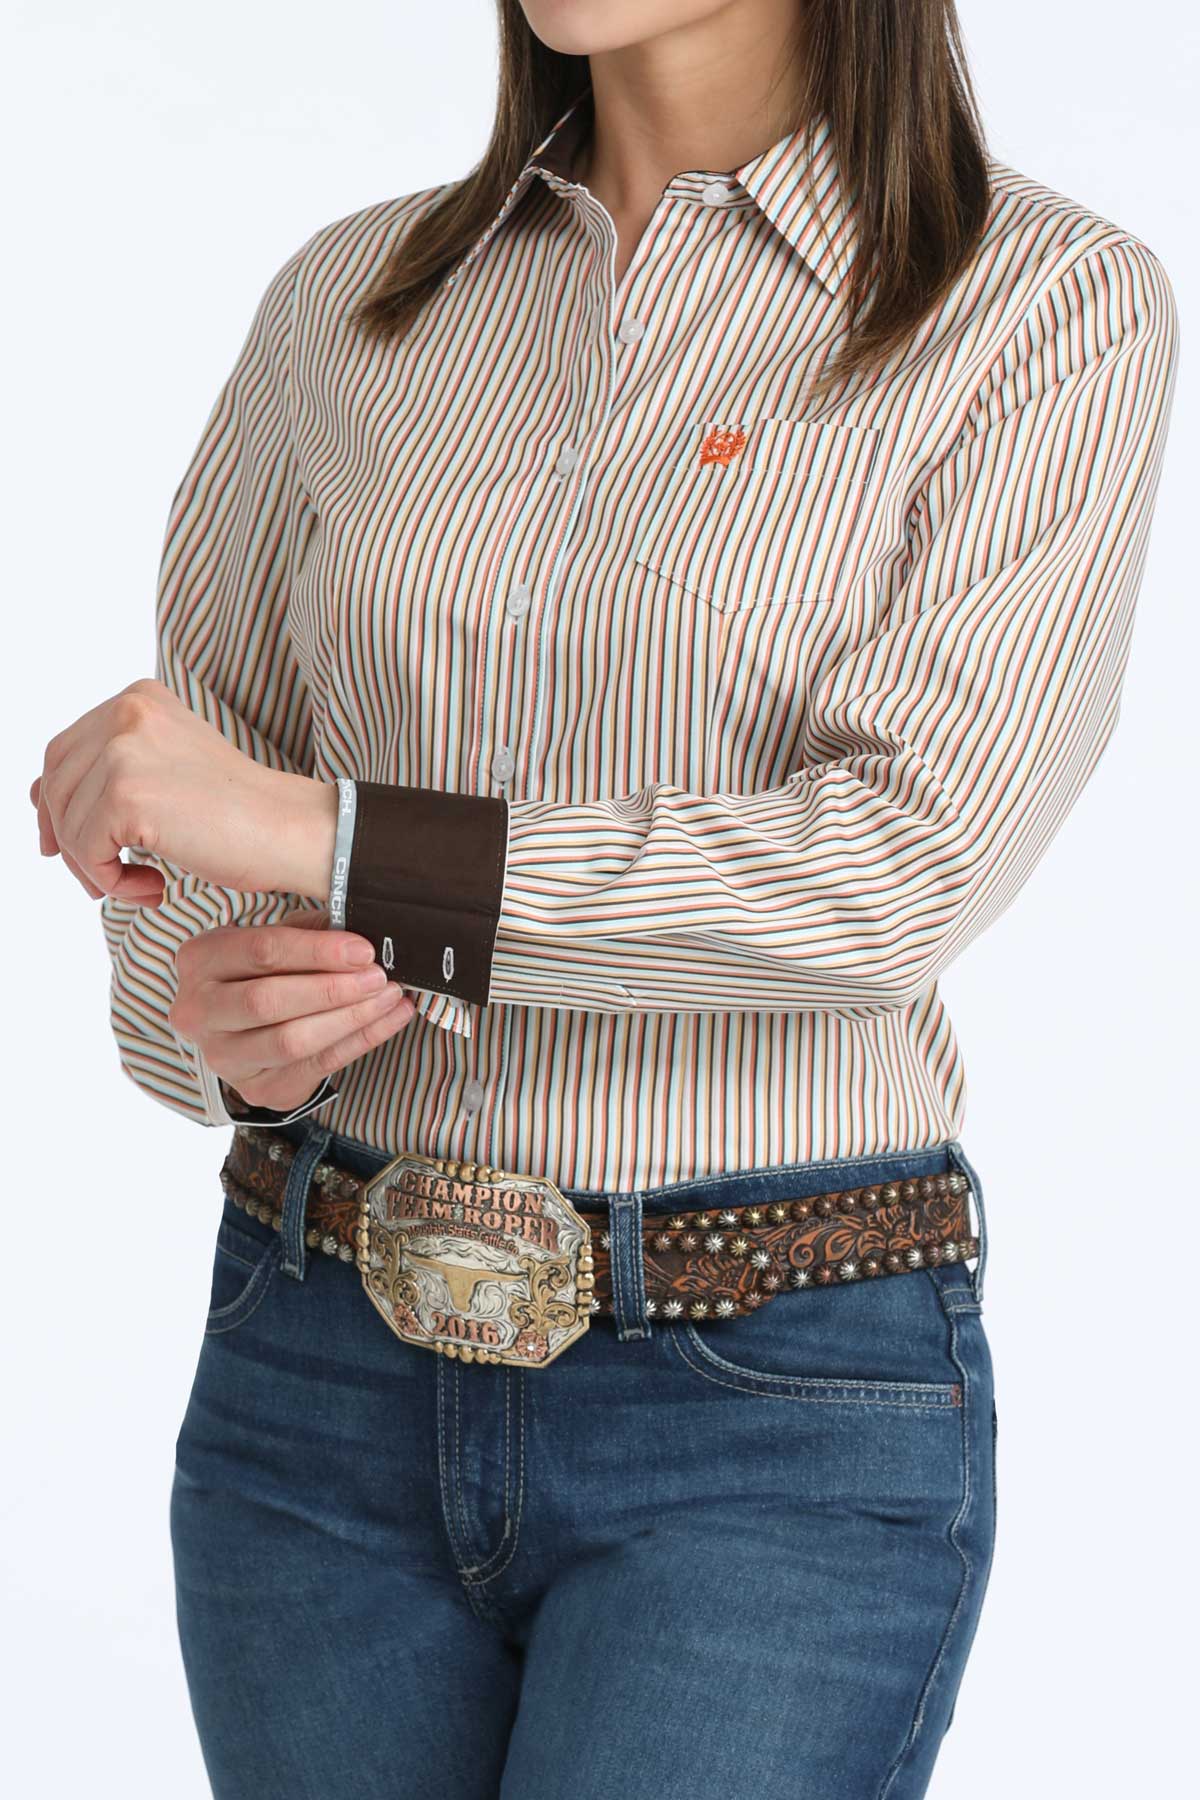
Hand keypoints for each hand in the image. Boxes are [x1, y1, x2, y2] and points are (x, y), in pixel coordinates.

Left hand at [31, 678, 335, 903]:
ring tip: (141, 885)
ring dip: (95, 868)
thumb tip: (37, 797)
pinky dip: (111, 880)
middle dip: (70, 842)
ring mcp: (124, 751)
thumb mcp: (167, 774)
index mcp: (139, 700)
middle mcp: (126, 713)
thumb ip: (106, 772)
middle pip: (55, 786)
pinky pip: (86, 851)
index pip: (63, 753)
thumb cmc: (242, 814)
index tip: (63, 847)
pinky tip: (153, 886)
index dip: (54, 806)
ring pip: (68, 824)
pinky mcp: (127, 794)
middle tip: (102, 880)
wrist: (292, 830)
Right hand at [167, 907, 413, 1112]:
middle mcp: (199, 1011)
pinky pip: (318, 1065)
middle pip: (268, 1001)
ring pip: (291, 1041)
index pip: (260, 952)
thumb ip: (310, 931)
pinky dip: (362, 1041)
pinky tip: (391, 1019)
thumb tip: (363, 930)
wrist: (244, 1029)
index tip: (362, 950)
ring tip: (389, 997)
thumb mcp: (275, 939)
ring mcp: (224, 1056)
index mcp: (200, 960)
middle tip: (378, 977)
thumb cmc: (263, 972)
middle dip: (332, 989)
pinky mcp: (257, 1088)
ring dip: (350, 1018)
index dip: (316, 951)